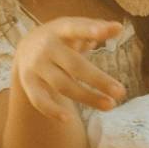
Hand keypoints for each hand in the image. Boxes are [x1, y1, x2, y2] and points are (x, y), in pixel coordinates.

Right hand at [12, 18, 126, 122]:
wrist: (27, 46)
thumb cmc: (62, 38)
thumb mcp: (76, 28)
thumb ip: (98, 28)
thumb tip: (119, 28)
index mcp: (61, 30)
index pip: (75, 28)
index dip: (88, 30)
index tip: (102, 32)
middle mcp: (46, 47)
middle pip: (74, 65)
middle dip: (98, 80)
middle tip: (121, 92)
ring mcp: (36, 66)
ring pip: (62, 85)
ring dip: (86, 97)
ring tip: (110, 105)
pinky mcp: (28, 83)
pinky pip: (39, 100)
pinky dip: (51, 110)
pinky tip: (68, 119)